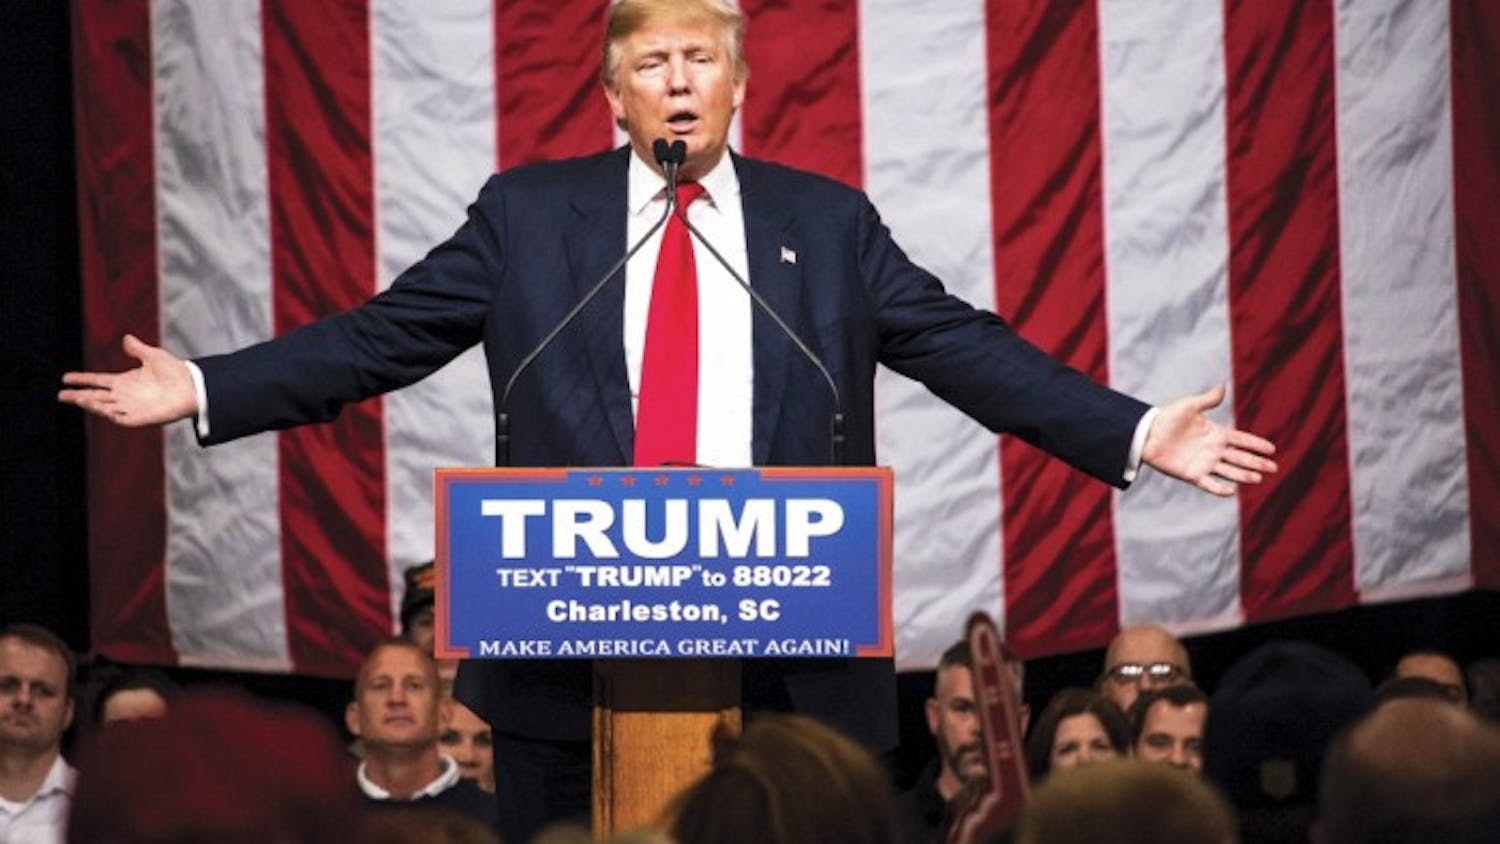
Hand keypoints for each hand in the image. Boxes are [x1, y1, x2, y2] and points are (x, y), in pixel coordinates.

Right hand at [58, 334, 198, 426]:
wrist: (192, 387)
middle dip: (78, 395)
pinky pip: (119, 417)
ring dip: (90, 403)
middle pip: (96, 396)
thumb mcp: (153, 356)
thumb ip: (138, 349)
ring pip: (104, 407)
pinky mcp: (139, 418)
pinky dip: (107, 413)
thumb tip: (126, 338)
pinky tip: (97, 407)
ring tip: (75, 398)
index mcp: (125, 381)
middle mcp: (125, 395)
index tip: (66, 378)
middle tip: (61, 394)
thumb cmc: (175, 372)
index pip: (98, 381)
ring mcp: (131, 407)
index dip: (82, 379)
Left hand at [1142, 384, 1276, 495]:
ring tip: (1259, 478)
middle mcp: (1213, 450)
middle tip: (1274, 467)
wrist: (1146, 434)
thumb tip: (1222, 386)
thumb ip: (1207, 400)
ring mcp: (1204, 463)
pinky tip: (1232, 490)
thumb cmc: (1167, 418)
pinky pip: (1209, 483)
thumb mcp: (1189, 406)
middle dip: (1257, 462)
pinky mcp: (1192, 474)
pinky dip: (1219, 488)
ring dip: (1244, 475)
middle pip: (1240, 457)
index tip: (1272, 449)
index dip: (1256, 444)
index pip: (1241, 440)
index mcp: (1215, 433)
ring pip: (1229, 471)